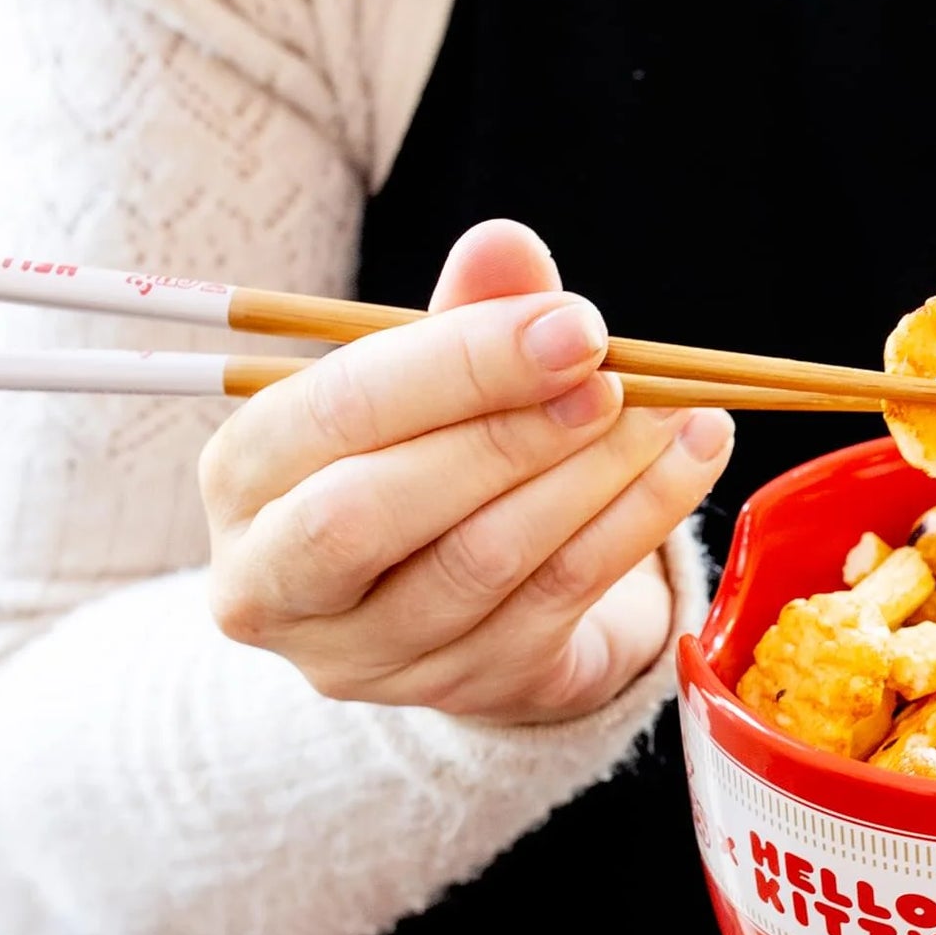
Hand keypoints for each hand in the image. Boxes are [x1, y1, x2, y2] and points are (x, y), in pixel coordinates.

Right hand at [199, 220, 734, 722]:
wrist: (464, 594)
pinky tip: (691, 456)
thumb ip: (461, 315)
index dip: (457, 365)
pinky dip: (637, 520)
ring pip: (483, 562)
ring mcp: (366, 655)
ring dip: (595, 477)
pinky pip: (558, 600)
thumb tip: (504, 246)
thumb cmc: (427, 453)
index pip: (336, 413)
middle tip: (615, 378)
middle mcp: (275, 582)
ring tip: (674, 411)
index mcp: (243, 475)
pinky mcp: (462, 688)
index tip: (572, 325)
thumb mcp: (430, 379)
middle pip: (377, 509)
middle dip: (513, 433)